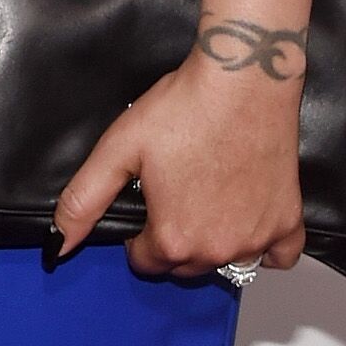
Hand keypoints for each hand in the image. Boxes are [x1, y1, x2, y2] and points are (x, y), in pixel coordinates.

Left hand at [53, 28, 306, 280]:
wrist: (242, 80)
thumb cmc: (184, 108)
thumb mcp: (118, 150)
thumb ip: (84, 201)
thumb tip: (58, 243)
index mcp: (174, 238)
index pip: (146, 262)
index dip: (139, 233)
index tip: (146, 202)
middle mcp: (218, 249)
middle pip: (185, 265)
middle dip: (174, 239)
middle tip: (174, 193)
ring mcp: (258, 238)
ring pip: (228, 260)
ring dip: (214, 241)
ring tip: (206, 195)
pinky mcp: (288, 221)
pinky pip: (278, 256)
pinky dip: (264, 245)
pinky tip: (247, 216)